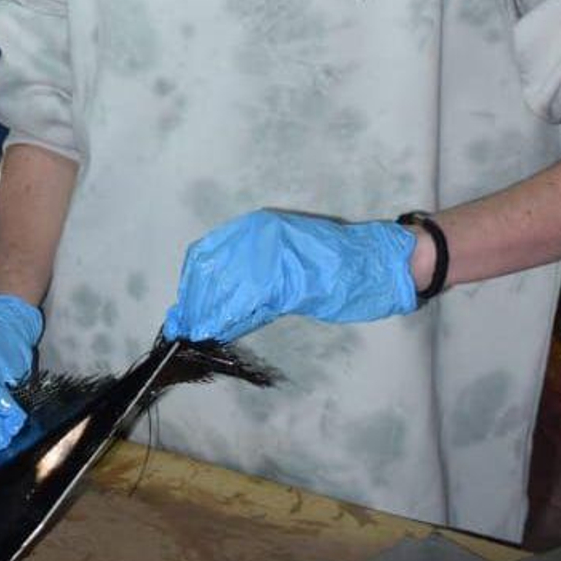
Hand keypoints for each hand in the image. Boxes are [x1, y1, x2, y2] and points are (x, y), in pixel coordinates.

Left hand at [162, 210, 418, 343]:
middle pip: (211, 271)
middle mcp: (257, 234)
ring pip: (227, 286)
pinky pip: (251, 299)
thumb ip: (252, 279)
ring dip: (209, 312)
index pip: (206, 255)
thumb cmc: (332, 263)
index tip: (184, 309)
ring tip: (198, 332)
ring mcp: (272, 253)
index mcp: (254, 228)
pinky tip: (220, 329)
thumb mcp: (284, 262)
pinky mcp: (289, 276)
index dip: (192, 285)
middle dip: (196, 302)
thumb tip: (217, 304)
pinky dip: (231, 316)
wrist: (376, 260)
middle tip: (187, 327)